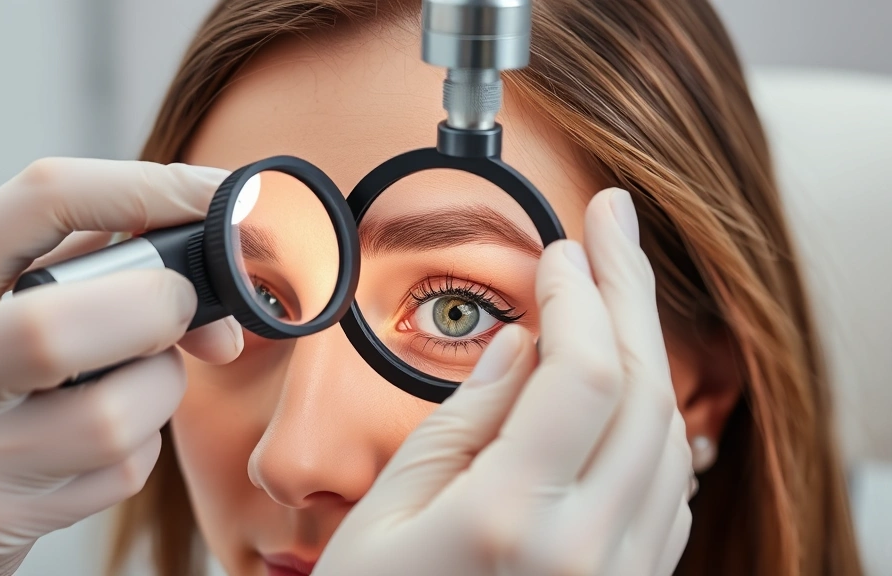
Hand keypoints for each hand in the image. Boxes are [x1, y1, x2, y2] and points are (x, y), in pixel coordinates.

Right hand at [0, 159, 242, 575]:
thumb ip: (94, 263)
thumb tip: (216, 265)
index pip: (46, 198)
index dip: (151, 190)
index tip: (219, 197)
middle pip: (72, 323)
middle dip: (162, 310)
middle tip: (179, 313)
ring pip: (117, 416)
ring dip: (160, 391)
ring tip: (128, 386)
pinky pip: (121, 473)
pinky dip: (139, 451)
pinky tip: (98, 446)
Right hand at [315, 188, 693, 575]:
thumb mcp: (387, 515)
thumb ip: (462, 423)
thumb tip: (520, 343)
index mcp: (511, 521)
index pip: (580, 371)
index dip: (579, 292)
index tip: (561, 246)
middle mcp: (586, 550)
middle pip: (642, 388)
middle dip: (629, 291)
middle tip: (614, 226)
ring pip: (667, 434)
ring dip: (646, 348)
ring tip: (617, 290)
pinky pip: (668, 490)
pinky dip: (654, 421)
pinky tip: (630, 386)